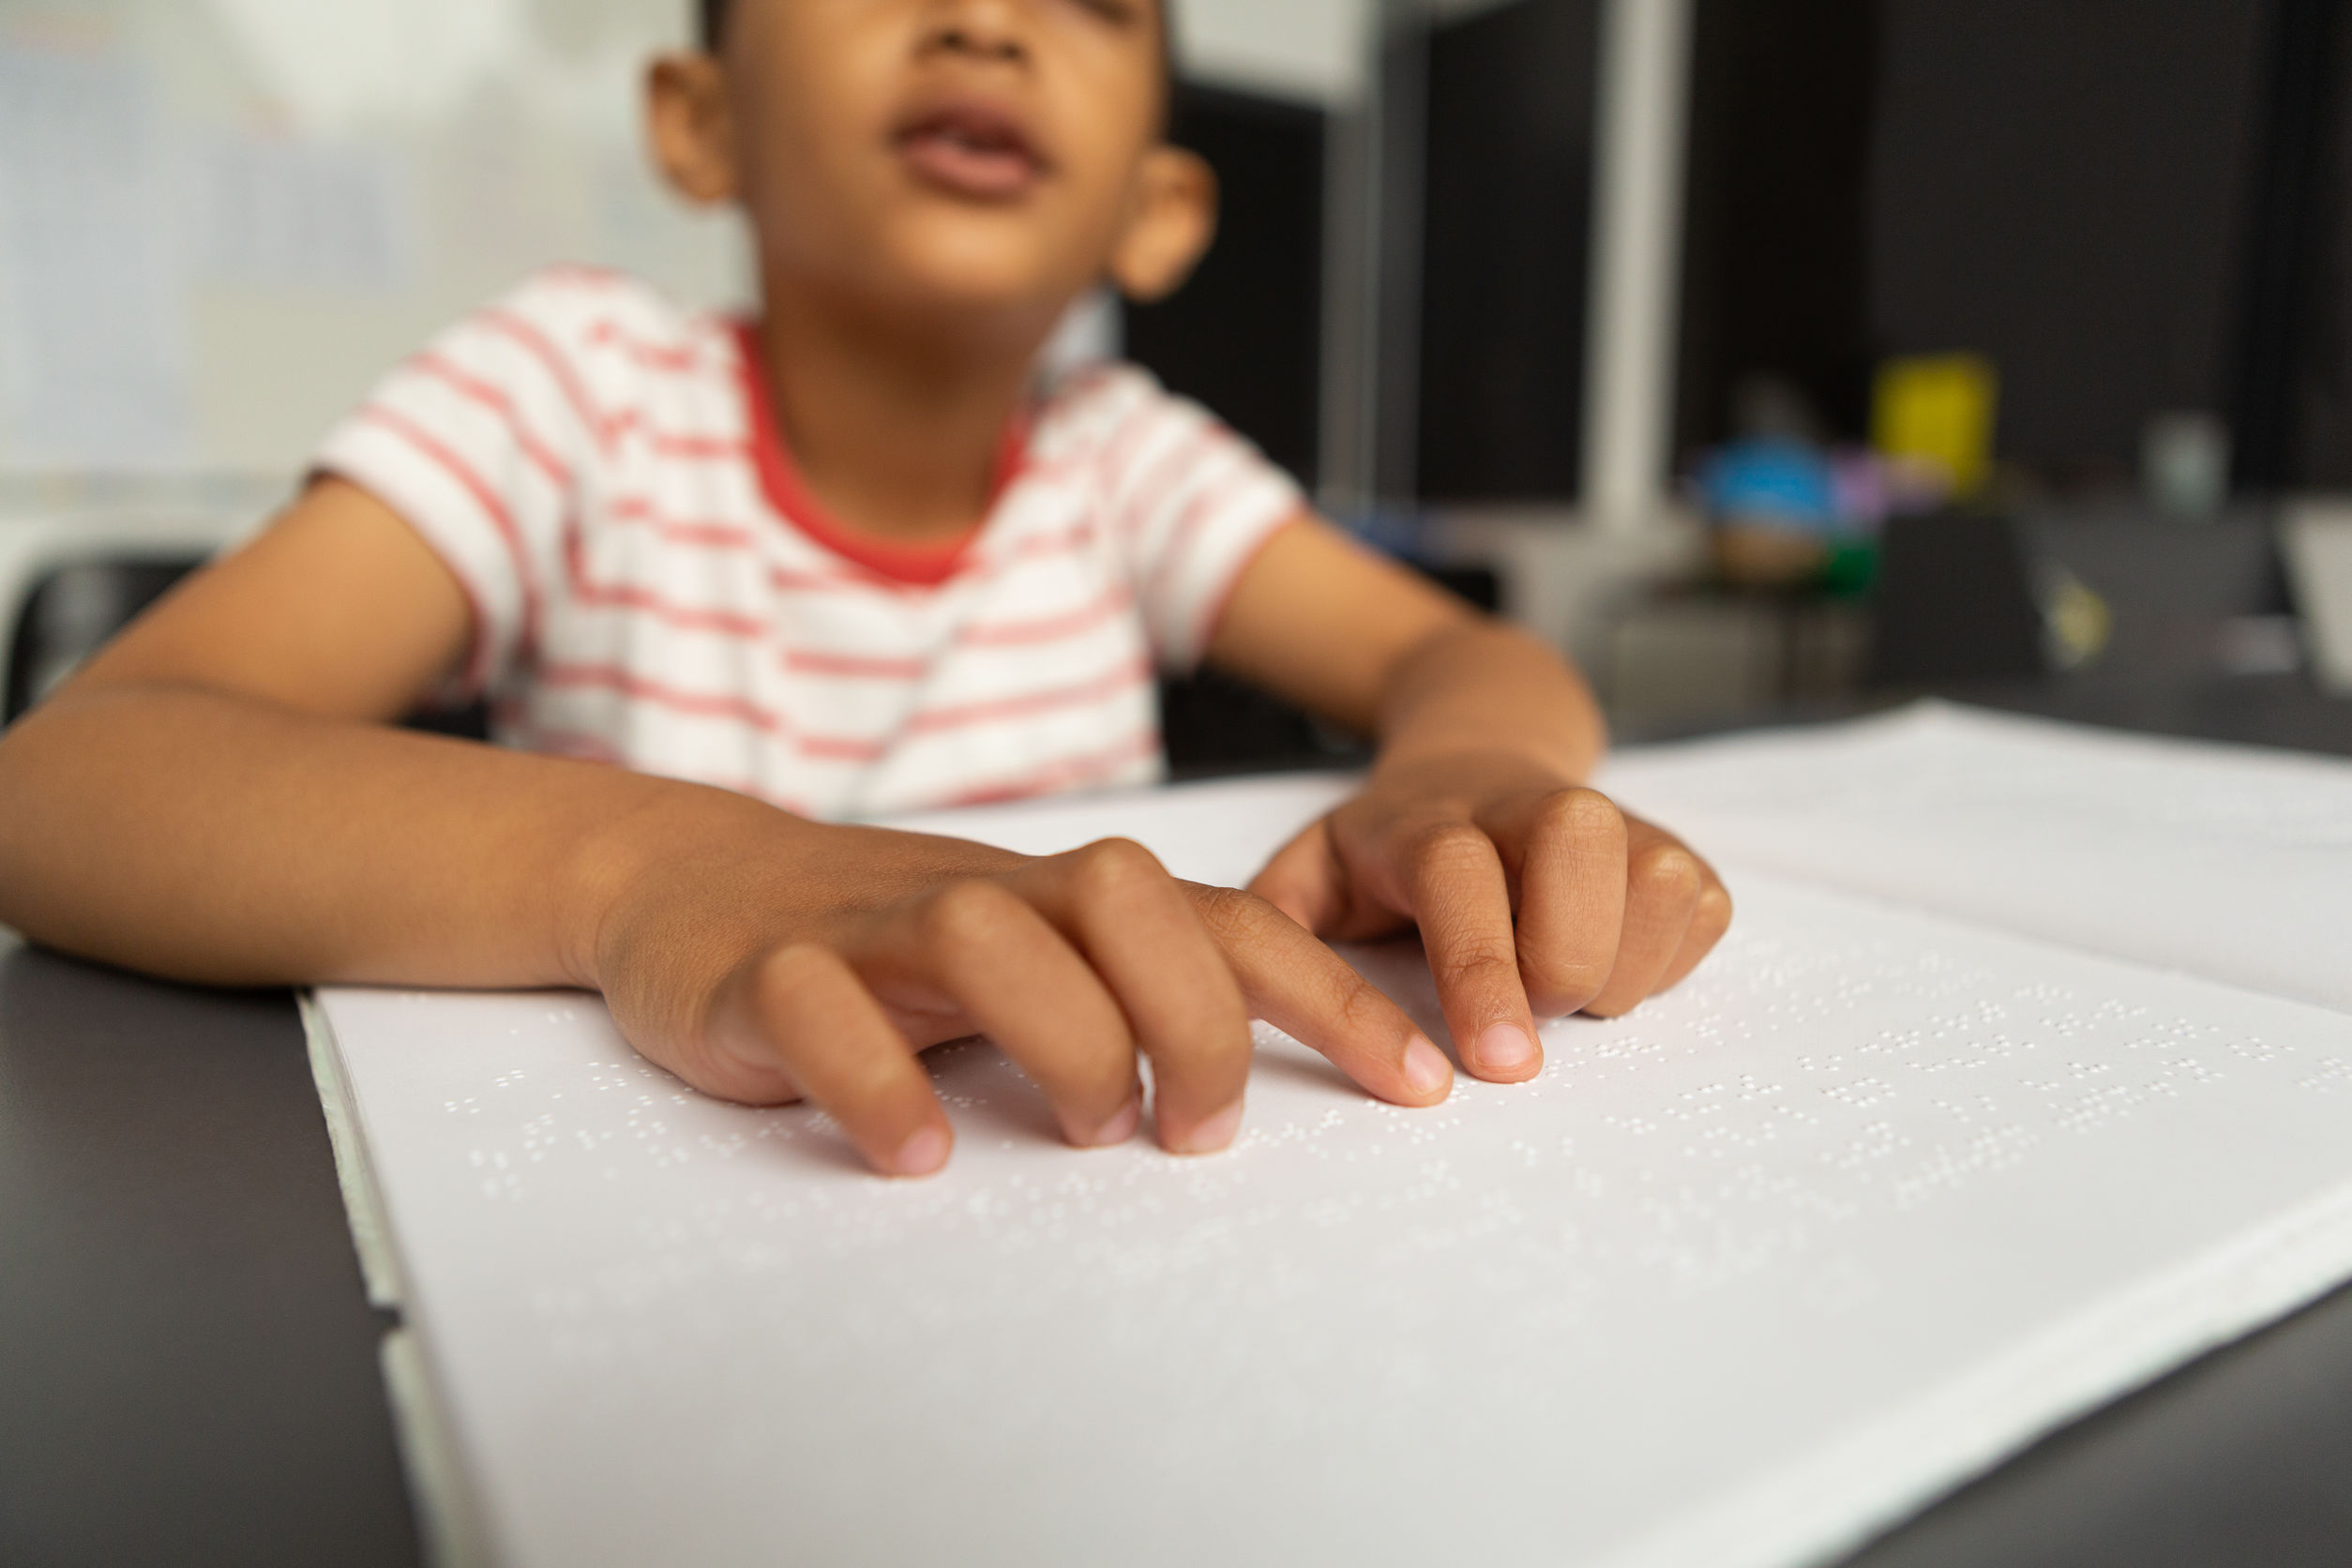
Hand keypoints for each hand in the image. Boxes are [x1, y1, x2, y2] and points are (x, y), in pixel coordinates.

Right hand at [584, 810, 1453, 1176]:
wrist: (682, 879)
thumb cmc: (882, 946)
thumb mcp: (1025, 963)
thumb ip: (1126, 1001)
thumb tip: (1255, 1088)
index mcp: (1061, 902)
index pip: (1221, 918)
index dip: (1333, 993)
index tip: (1423, 1084)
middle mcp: (984, 895)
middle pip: (1124, 897)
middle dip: (1197, 1014)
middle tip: (1196, 1131)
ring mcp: (867, 926)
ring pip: (984, 931)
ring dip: (1064, 1036)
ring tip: (1089, 1132)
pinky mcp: (759, 974)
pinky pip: (819, 1006)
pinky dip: (875, 1078)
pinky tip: (915, 1153)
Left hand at [1248, 748, 1732, 1081]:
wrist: (1480, 755)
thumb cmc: (1392, 845)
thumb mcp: (1316, 869)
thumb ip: (1276, 923)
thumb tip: (1231, 986)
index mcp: (1429, 820)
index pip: (1460, 875)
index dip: (1481, 967)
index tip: (1494, 1065)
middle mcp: (1528, 804)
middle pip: (1583, 845)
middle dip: (1567, 959)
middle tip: (1532, 1014)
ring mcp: (1616, 817)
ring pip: (1661, 879)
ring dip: (1623, 967)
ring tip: (1567, 991)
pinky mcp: (1678, 846)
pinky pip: (1703, 909)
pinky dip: (1664, 961)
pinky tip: (1608, 965)